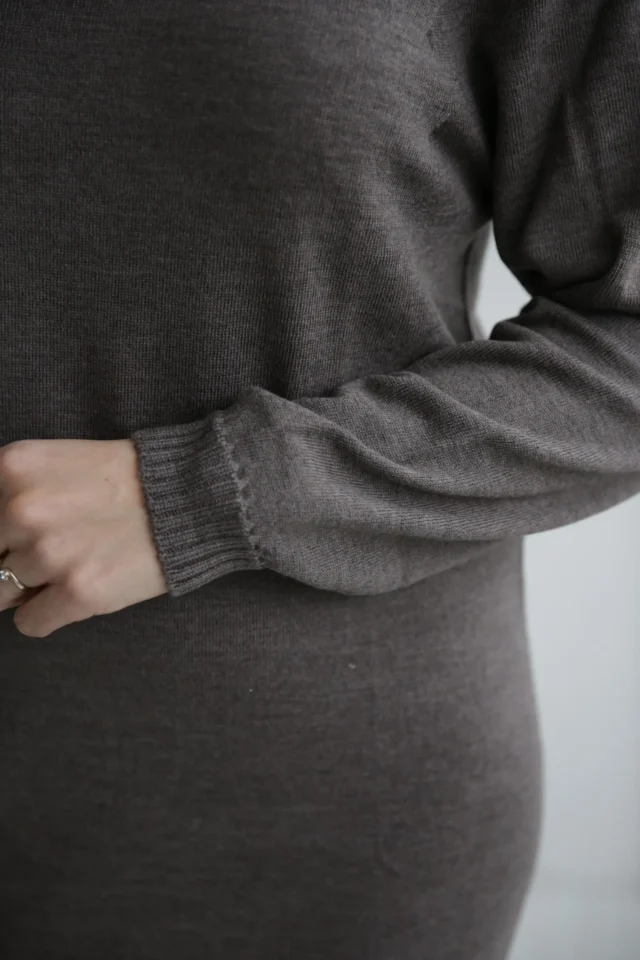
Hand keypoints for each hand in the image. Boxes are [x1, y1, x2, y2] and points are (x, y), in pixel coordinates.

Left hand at [0, 439, 167, 637]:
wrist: (191, 497)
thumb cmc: (127, 478)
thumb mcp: (55, 461)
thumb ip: (12, 490)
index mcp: (12, 468)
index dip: (4, 533)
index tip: (20, 537)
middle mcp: (21, 509)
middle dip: (12, 558)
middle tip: (54, 547)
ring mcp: (49, 553)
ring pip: (2, 593)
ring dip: (34, 585)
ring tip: (71, 564)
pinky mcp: (78, 592)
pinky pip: (29, 623)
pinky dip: (48, 615)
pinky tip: (78, 590)